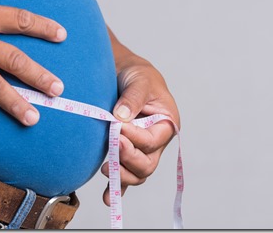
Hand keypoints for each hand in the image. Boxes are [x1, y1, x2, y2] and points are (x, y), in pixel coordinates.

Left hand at [101, 53, 179, 205]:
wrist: (125, 74)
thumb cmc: (139, 76)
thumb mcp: (140, 81)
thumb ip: (133, 98)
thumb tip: (121, 117)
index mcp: (167, 124)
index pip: (152, 141)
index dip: (135, 138)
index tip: (117, 128)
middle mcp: (156, 141)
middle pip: (147, 163)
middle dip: (129, 158)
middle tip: (112, 147)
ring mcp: (142, 150)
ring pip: (137, 173)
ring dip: (122, 174)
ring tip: (106, 168)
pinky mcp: (126, 153)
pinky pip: (126, 176)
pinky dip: (118, 188)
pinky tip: (108, 198)